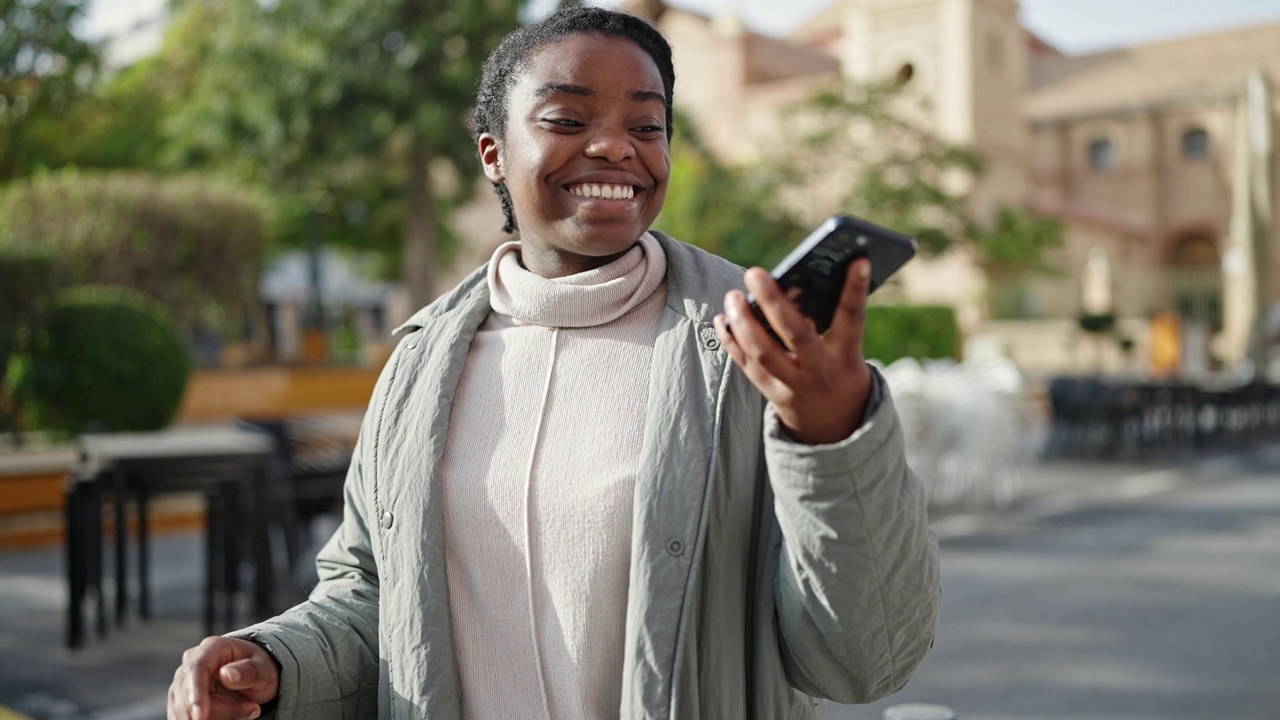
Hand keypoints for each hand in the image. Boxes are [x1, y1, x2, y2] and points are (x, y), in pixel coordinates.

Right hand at [168, 636, 279, 719]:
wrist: (254, 677)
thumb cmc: (259, 670)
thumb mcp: (264, 669)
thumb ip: (250, 671)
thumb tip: (226, 674)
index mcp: (212, 648)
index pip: (196, 670)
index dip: (196, 694)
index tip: (201, 717)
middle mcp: (192, 662)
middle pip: (190, 695)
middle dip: (220, 711)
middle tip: (253, 709)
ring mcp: (183, 682)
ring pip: (187, 711)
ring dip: (218, 718)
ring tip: (246, 711)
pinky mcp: (181, 699)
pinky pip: (187, 718)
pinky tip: (231, 717)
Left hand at [713, 259, 872, 444]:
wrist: (836, 422)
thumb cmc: (840, 368)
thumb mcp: (848, 350)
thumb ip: (832, 320)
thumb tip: (801, 279)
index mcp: (846, 355)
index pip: (852, 319)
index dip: (855, 290)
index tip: (858, 259)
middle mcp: (820, 370)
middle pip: (795, 335)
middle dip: (773, 302)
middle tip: (754, 273)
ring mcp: (794, 384)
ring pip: (763, 354)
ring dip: (744, 323)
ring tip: (733, 296)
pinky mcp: (772, 393)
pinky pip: (747, 366)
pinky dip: (732, 341)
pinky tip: (722, 318)